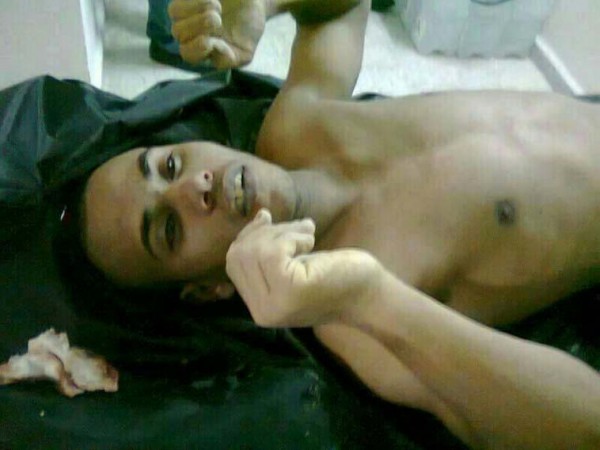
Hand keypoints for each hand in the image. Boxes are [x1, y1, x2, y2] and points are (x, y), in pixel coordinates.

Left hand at [169, 0, 268, 68]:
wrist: (254, 4)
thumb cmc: (249, 29)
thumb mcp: (246, 52)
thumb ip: (230, 60)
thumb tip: (212, 48)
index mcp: (203, 51)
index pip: (188, 54)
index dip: (197, 48)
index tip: (213, 41)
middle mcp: (191, 33)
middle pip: (178, 32)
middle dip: (199, 25)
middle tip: (218, 20)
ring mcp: (187, 12)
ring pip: (174, 12)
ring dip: (197, 8)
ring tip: (218, 6)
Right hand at [226, 209, 383, 327]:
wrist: (369, 296)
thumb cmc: (335, 278)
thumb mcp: (294, 267)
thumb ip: (270, 253)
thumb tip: (260, 217)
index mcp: (259, 309)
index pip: (233, 263)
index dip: (247, 236)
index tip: (268, 220)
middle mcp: (261, 313)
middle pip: (239, 255)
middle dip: (265, 232)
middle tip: (295, 229)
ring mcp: (275, 304)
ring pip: (255, 250)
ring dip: (282, 232)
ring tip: (306, 234)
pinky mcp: (291, 290)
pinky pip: (274, 250)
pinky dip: (291, 236)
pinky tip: (310, 241)